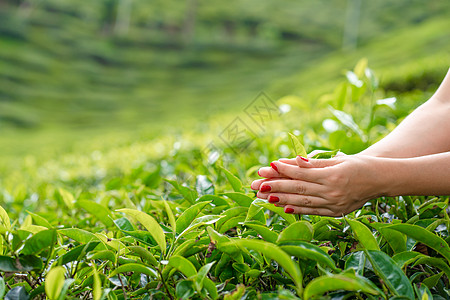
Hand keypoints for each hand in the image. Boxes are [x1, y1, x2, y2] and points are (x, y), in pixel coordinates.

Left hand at [251, 155, 388, 216]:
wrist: (381, 180)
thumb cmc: (359, 165)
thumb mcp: (338, 160)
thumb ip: (315, 163)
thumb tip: (294, 161)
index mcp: (333, 176)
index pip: (302, 173)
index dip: (283, 170)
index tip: (267, 167)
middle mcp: (332, 192)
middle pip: (298, 189)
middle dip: (275, 187)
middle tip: (256, 185)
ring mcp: (334, 204)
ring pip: (302, 202)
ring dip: (281, 200)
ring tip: (263, 198)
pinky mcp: (336, 212)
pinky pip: (313, 211)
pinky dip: (297, 210)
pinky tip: (283, 208)